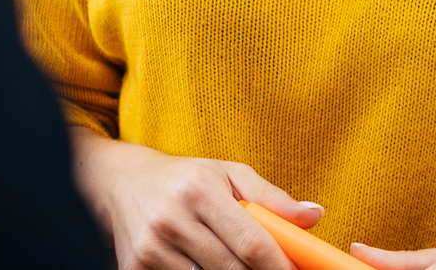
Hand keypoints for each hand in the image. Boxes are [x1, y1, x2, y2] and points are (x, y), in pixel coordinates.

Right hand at [70, 128, 320, 269]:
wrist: (121, 182)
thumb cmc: (185, 178)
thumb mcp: (228, 174)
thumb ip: (272, 198)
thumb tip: (313, 216)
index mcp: (199, 189)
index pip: (250, 242)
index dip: (279, 266)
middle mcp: (171, 218)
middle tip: (269, 269)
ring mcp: (150, 249)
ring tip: (231, 263)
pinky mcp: (134, 268)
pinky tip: (202, 265)